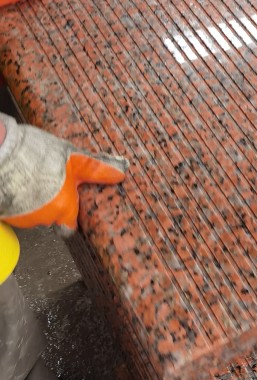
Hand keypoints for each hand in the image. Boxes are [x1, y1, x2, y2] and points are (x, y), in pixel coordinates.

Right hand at [0, 114, 126, 232]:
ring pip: (32, 214)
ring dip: (32, 201)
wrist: (3, 153)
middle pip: (50, 218)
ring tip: (32, 179)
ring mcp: (22, 217)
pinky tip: (18, 182)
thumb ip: (97, 170)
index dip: (69, 214)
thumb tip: (121, 173)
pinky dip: (17, 198)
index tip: (67, 203)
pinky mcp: (6, 212)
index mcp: (64, 208)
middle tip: (48, 182)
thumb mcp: (75, 159)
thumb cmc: (38, 156)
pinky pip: (15, 210)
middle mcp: (43, 218)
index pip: (70, 227)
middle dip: (50, 204)